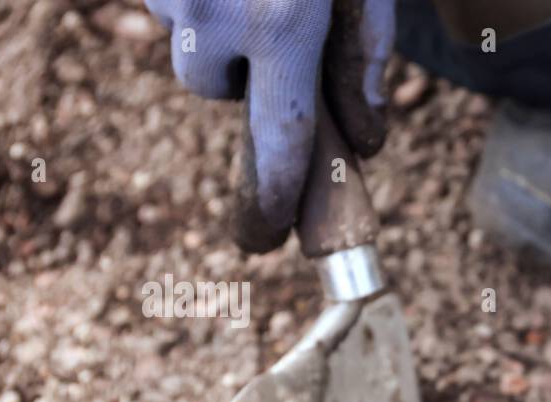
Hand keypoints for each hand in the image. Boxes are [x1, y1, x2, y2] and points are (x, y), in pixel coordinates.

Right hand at [145, 0, 395, 251]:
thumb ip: (366, 52)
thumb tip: (366, 141)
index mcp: (281, 21)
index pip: (281, 135)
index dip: (276, 190)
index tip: (269, 231)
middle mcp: (213, 11)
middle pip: (209, 85)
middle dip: (236, 70)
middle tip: (269, 22)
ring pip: (185, 38)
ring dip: (214, 23)